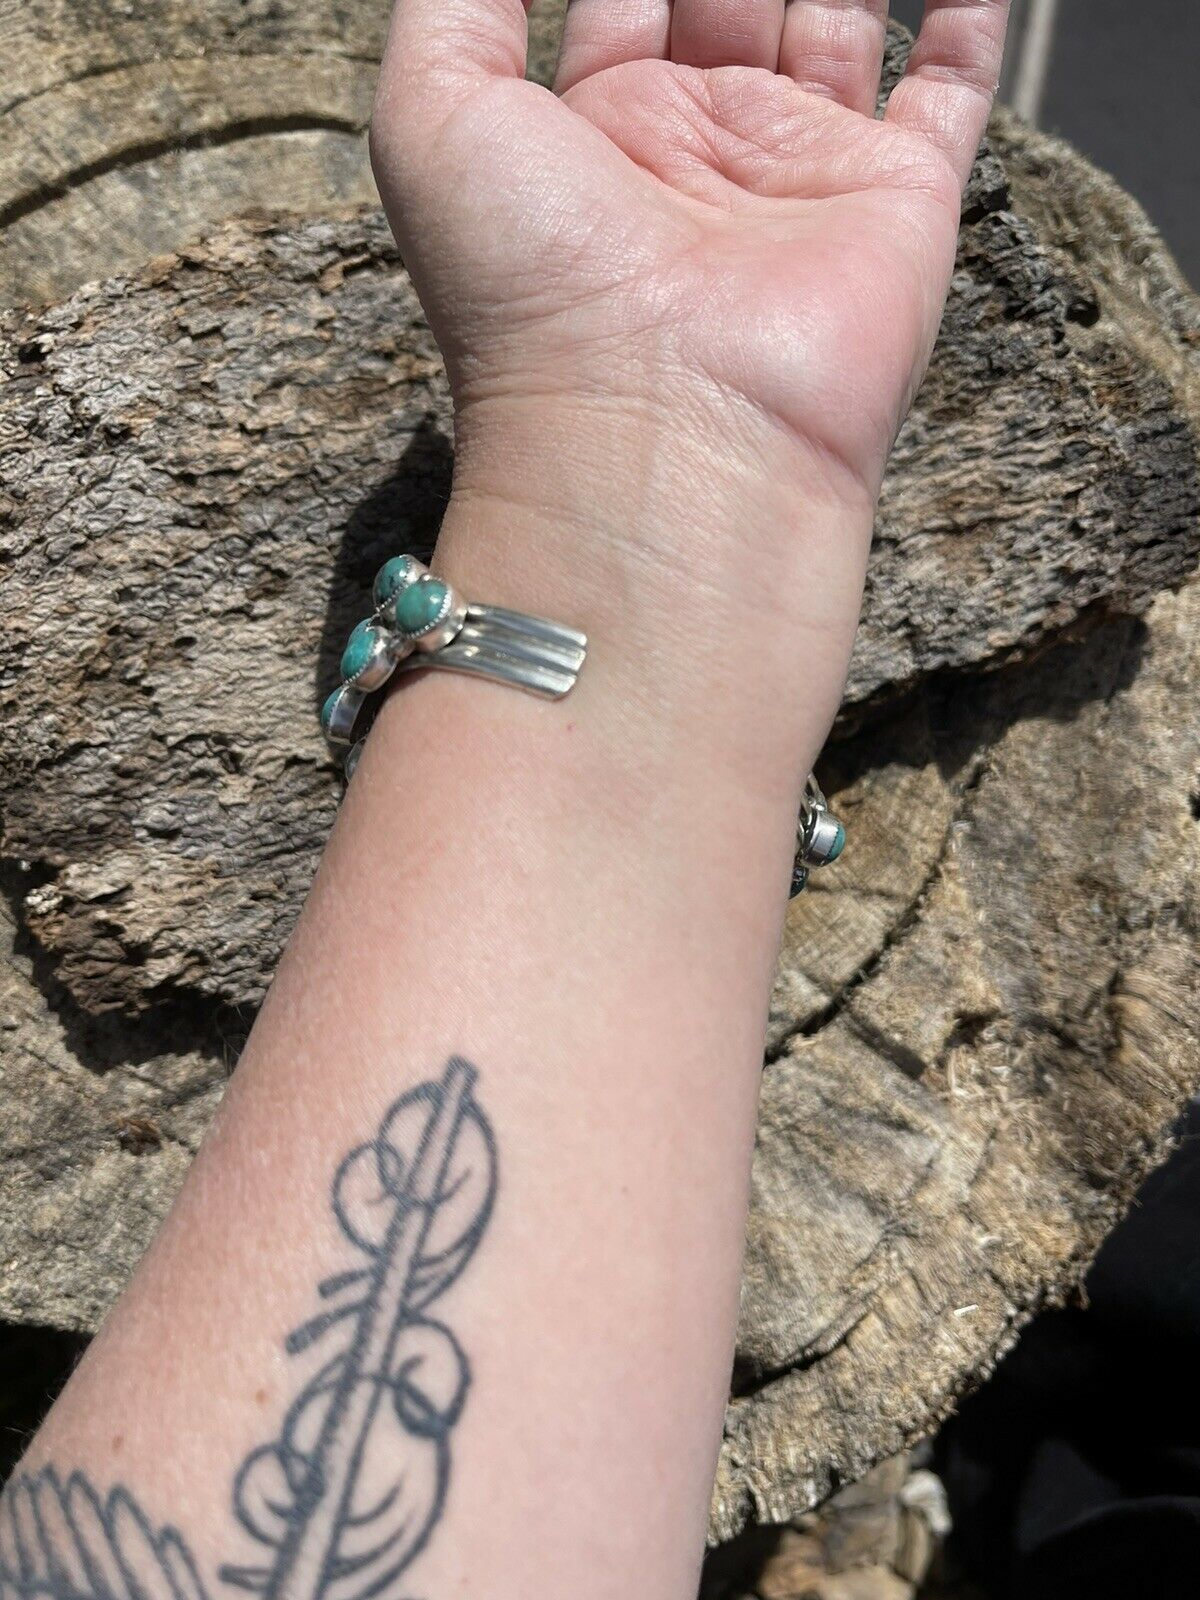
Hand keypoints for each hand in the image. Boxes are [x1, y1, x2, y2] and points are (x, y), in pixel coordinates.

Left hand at [370, 1, 1009, 738]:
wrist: (663, 437)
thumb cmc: (533, 293)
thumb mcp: (435, 116)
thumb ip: (457, 3)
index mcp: (593, 134)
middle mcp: (700, 153)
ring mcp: (802, 176)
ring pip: (836, 17)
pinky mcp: (899, 202)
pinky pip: (954, 89)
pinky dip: (971, 20)